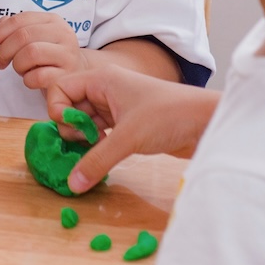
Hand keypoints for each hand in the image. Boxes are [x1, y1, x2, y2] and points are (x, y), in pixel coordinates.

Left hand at [0, 12, 83, 80]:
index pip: (20, 19)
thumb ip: (14, 30)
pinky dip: (27, 80)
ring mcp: (67, 54)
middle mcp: (63, 33)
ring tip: (20, 70)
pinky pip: (37, 77)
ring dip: (17, 65)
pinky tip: (31, 79)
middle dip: (4, 50)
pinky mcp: (67, 75)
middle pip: (24, 36)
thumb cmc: (49, 56)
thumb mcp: (34, 38)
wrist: (77, 75)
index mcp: (53, 20)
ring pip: (31, 53)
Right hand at [26, 65, 221, 192]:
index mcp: (102, 79)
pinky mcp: (127, 125)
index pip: (61, 89)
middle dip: (72, 129)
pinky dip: (96, 146)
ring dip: (84, 140)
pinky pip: (99, 134)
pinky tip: (103, 159)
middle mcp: (106, 90)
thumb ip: (96, 161)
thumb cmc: (169, 116)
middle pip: (70, 107)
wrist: (207, 123)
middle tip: (85, 144)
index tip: (74, 130)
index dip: (58, 110)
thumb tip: (71, 184)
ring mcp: (116, 108)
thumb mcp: (128, 138)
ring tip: (95, 154)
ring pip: (84, 122)